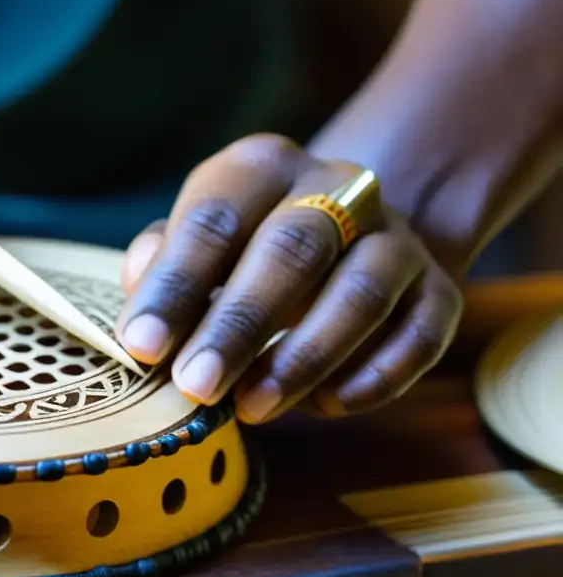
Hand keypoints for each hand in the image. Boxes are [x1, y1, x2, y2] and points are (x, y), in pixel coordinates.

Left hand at [116, 134, 463, 422]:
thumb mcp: (196, 242)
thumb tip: (140, 323)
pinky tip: (327, 406)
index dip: (175, 285)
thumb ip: (162, 269)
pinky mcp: (437, 287)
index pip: (214, 220)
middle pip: (292, 249)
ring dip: (305, 357)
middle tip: (196, 387)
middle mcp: (336, 187)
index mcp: (261, 168)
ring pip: (362, 292)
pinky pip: (420, 334)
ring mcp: (394, 235)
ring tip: (252, 408)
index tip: (142, 346)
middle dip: (239, 324)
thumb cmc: (245, 248)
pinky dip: (375, 376)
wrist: (349, 234)